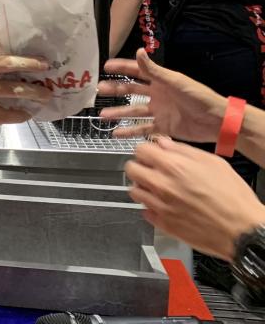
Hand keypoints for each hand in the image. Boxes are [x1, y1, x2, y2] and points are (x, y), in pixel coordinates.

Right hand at [0, 47, 50, 125]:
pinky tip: (8, 117)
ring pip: (2, 114)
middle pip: (12, 91)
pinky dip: (1, 119)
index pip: (8, 64)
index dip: (28, 64)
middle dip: (33, 93)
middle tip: (46, 93)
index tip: (44, 65)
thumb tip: (8, 64)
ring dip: (21, 113)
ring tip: (30, 111)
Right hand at [99, 48, 226, 141]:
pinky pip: (143, 128)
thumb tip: (139, 51)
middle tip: (98, 90)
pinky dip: (130, 131)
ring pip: (134, 111)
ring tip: (103, 116)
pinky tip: (117, 134)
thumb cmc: (198, 97)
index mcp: (161, 81)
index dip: (121, 68)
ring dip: (119, 113)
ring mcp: (159, 111)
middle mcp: (157, 95)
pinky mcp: (163, 126)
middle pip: (131, 91)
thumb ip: (154, 70)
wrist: (216, 121)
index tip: (105, 66)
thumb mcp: (175, 81)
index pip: (137, 71)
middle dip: (115, 90)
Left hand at [126, 138, 264, 259]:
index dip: (146, 150)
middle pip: (131, 169)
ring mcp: (160, 206)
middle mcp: (162, 185)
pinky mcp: (163, 224)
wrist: (243, 230)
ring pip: (134, 191)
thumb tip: (163, 143)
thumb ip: (183, 150)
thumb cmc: (233, 197)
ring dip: (143, 187)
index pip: (140, 150)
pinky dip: (151, 207)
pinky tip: (164, 205)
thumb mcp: (213, 163)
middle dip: (140, 166)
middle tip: (151, 170)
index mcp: (174, 167)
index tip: (152, 154)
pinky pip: (145, 211)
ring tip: (157, 188)